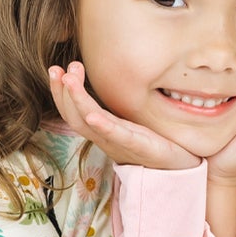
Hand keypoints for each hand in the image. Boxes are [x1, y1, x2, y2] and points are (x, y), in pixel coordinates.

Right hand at [47, 59, 202, 170]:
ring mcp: (121, 143)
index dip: (60, 92)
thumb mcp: (131, 122)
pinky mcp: (139, 147)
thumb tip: (110, 78)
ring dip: (77, 100)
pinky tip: (92, 114)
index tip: (55, 69)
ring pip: (90, 123)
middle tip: (56, 69)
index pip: (73, 112)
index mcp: (104, 131)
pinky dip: (103, 126)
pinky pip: (118, 136)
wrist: (180, 167)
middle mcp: (107, 138)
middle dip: (62, 92)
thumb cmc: (156, 143)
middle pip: (74, 117)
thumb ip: (117, 107)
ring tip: (69, 79)